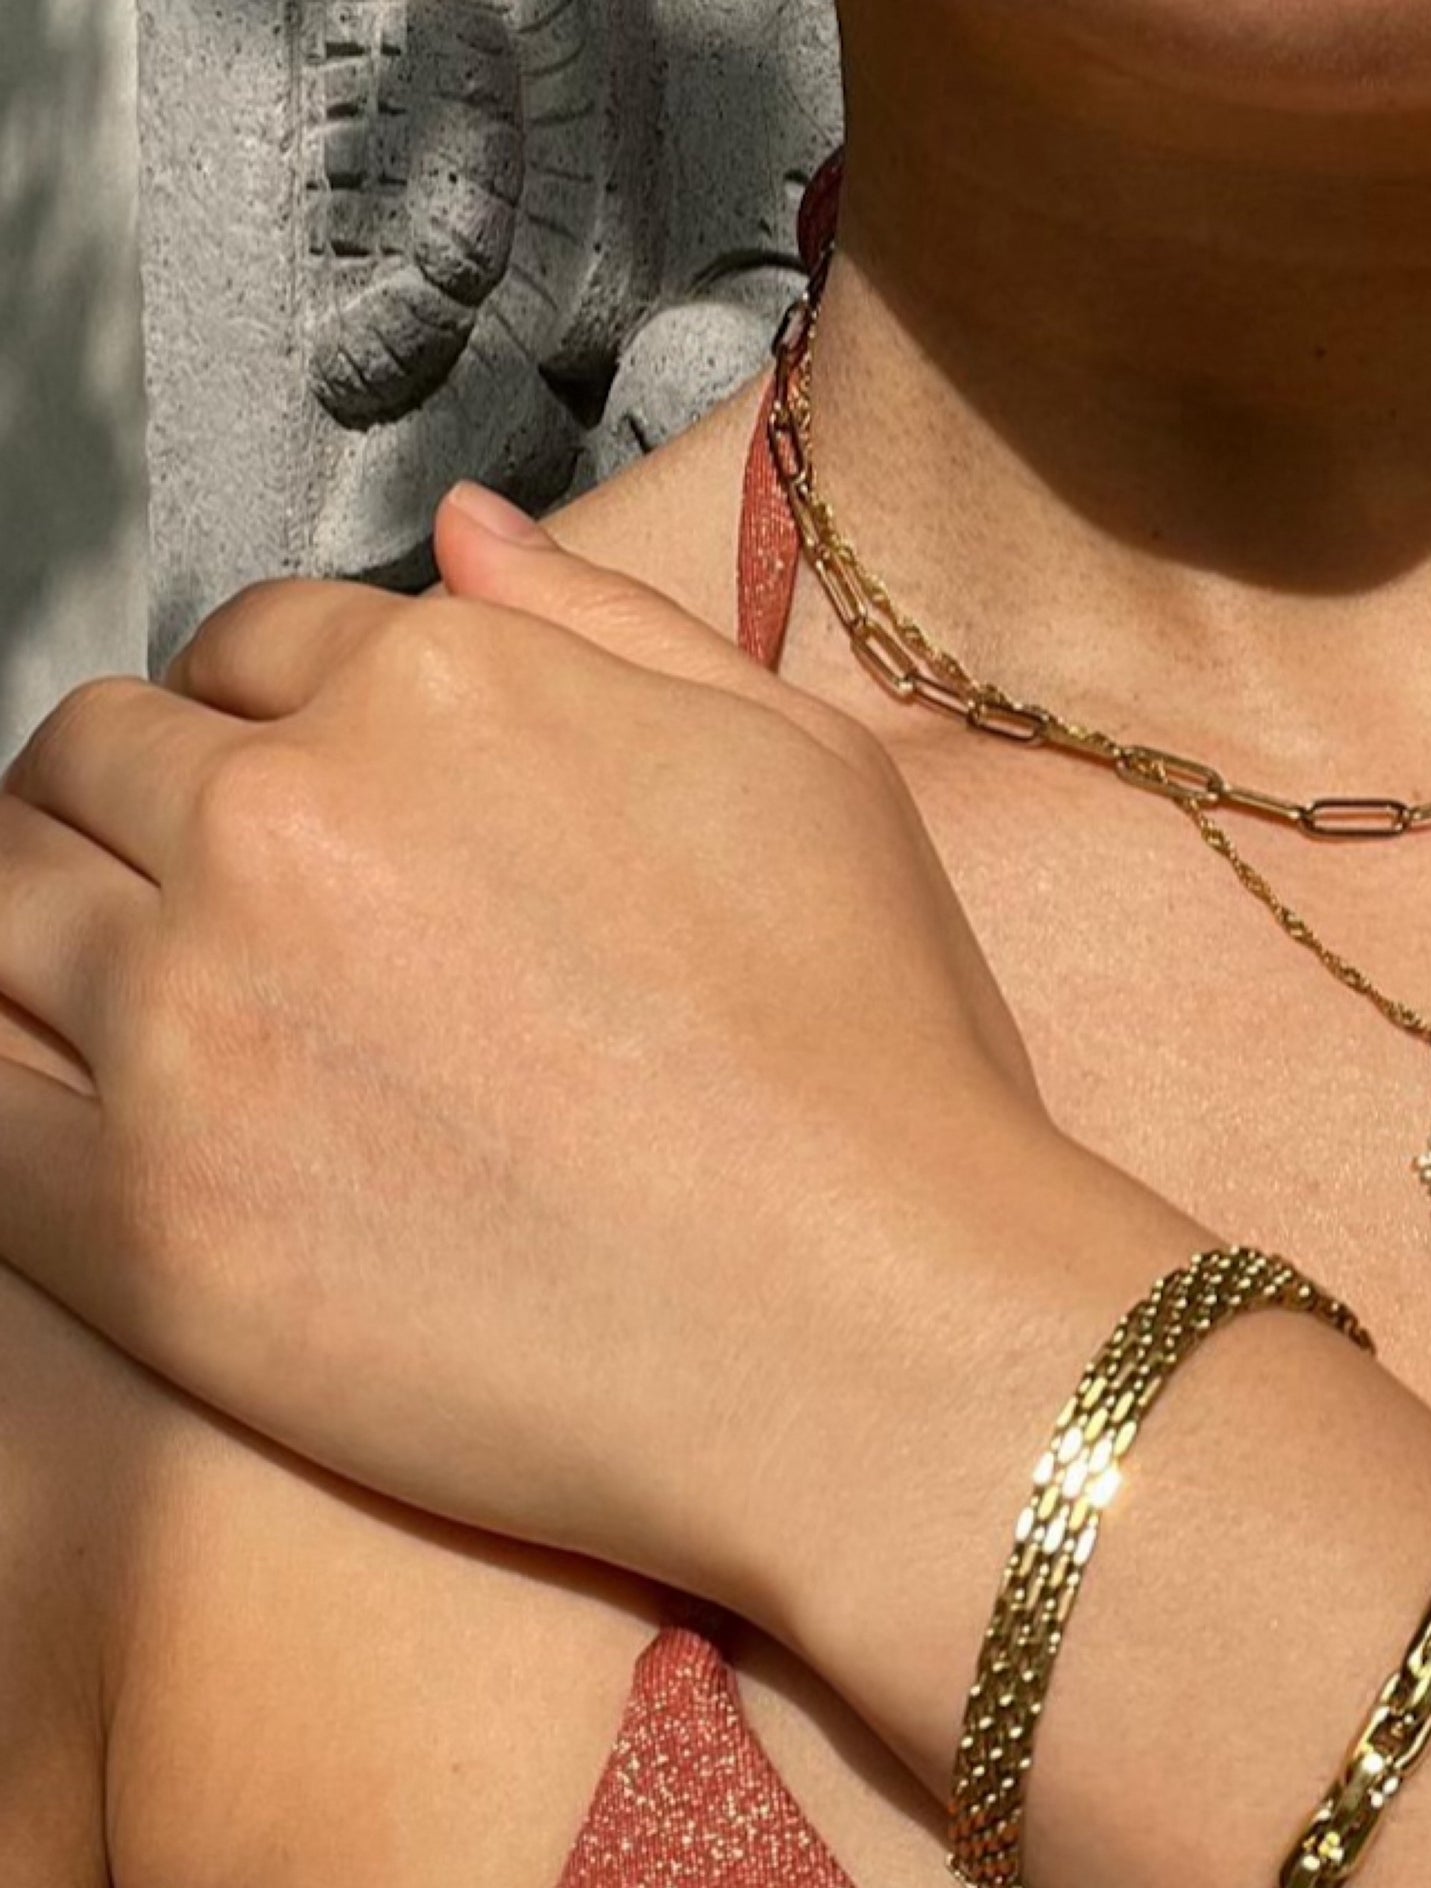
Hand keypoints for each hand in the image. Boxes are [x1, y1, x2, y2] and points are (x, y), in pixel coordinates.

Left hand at [0, 489, 1136, 1626]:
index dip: (276, 715)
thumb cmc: (878, 1074)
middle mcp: (288, 822)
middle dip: (149, 805)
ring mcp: (192, 1021)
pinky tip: (60, 1089)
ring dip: (50, 923)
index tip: (306, 790)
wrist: (873, 1337)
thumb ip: (617, 628)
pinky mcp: (141, 1224)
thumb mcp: (811, 777)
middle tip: (223, 904)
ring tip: (136, 997)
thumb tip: (465, 538)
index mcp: (444, 693)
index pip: (256, 645)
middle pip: (103, 755)